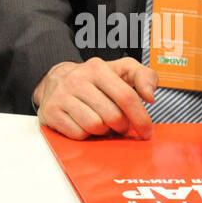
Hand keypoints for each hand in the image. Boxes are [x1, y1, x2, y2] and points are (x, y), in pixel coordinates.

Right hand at [33, 57, 156, 139]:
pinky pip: (78, 134)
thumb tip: (150, 95)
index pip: (126, 97)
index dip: (140, 118)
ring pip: (95, 126)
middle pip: (113, 116)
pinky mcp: (51, 112)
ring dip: (103, 131)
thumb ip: (144, 76)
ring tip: (101, 123)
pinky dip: (86, 134)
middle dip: (121, 126)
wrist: (55, 82)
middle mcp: (77, 79)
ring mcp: (62, 96)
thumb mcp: (120, 71)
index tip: (146, 131)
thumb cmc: (94, 81)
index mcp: (97, 68)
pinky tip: (84, 125)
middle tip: (119, 125)